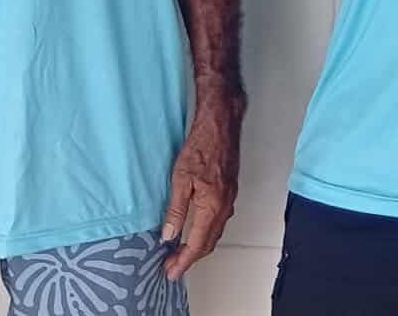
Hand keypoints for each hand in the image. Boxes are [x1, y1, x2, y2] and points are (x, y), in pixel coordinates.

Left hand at [160, 93, 242, 279]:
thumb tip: (169, 236)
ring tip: (180, 253)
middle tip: (172, 266)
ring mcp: (229, 200)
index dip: (184, 262)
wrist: (221, 126)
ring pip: (215, 233)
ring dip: (199, 247)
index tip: (172, 272)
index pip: (197, 244)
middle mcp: (224, 207)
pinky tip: (195, 230)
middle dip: (190, 258)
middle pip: (208, 243)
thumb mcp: (181, 179)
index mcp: (212, 207)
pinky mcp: (229, 192)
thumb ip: (176, 210)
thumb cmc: (201, 147)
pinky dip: (206, 233)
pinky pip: (218, 221)